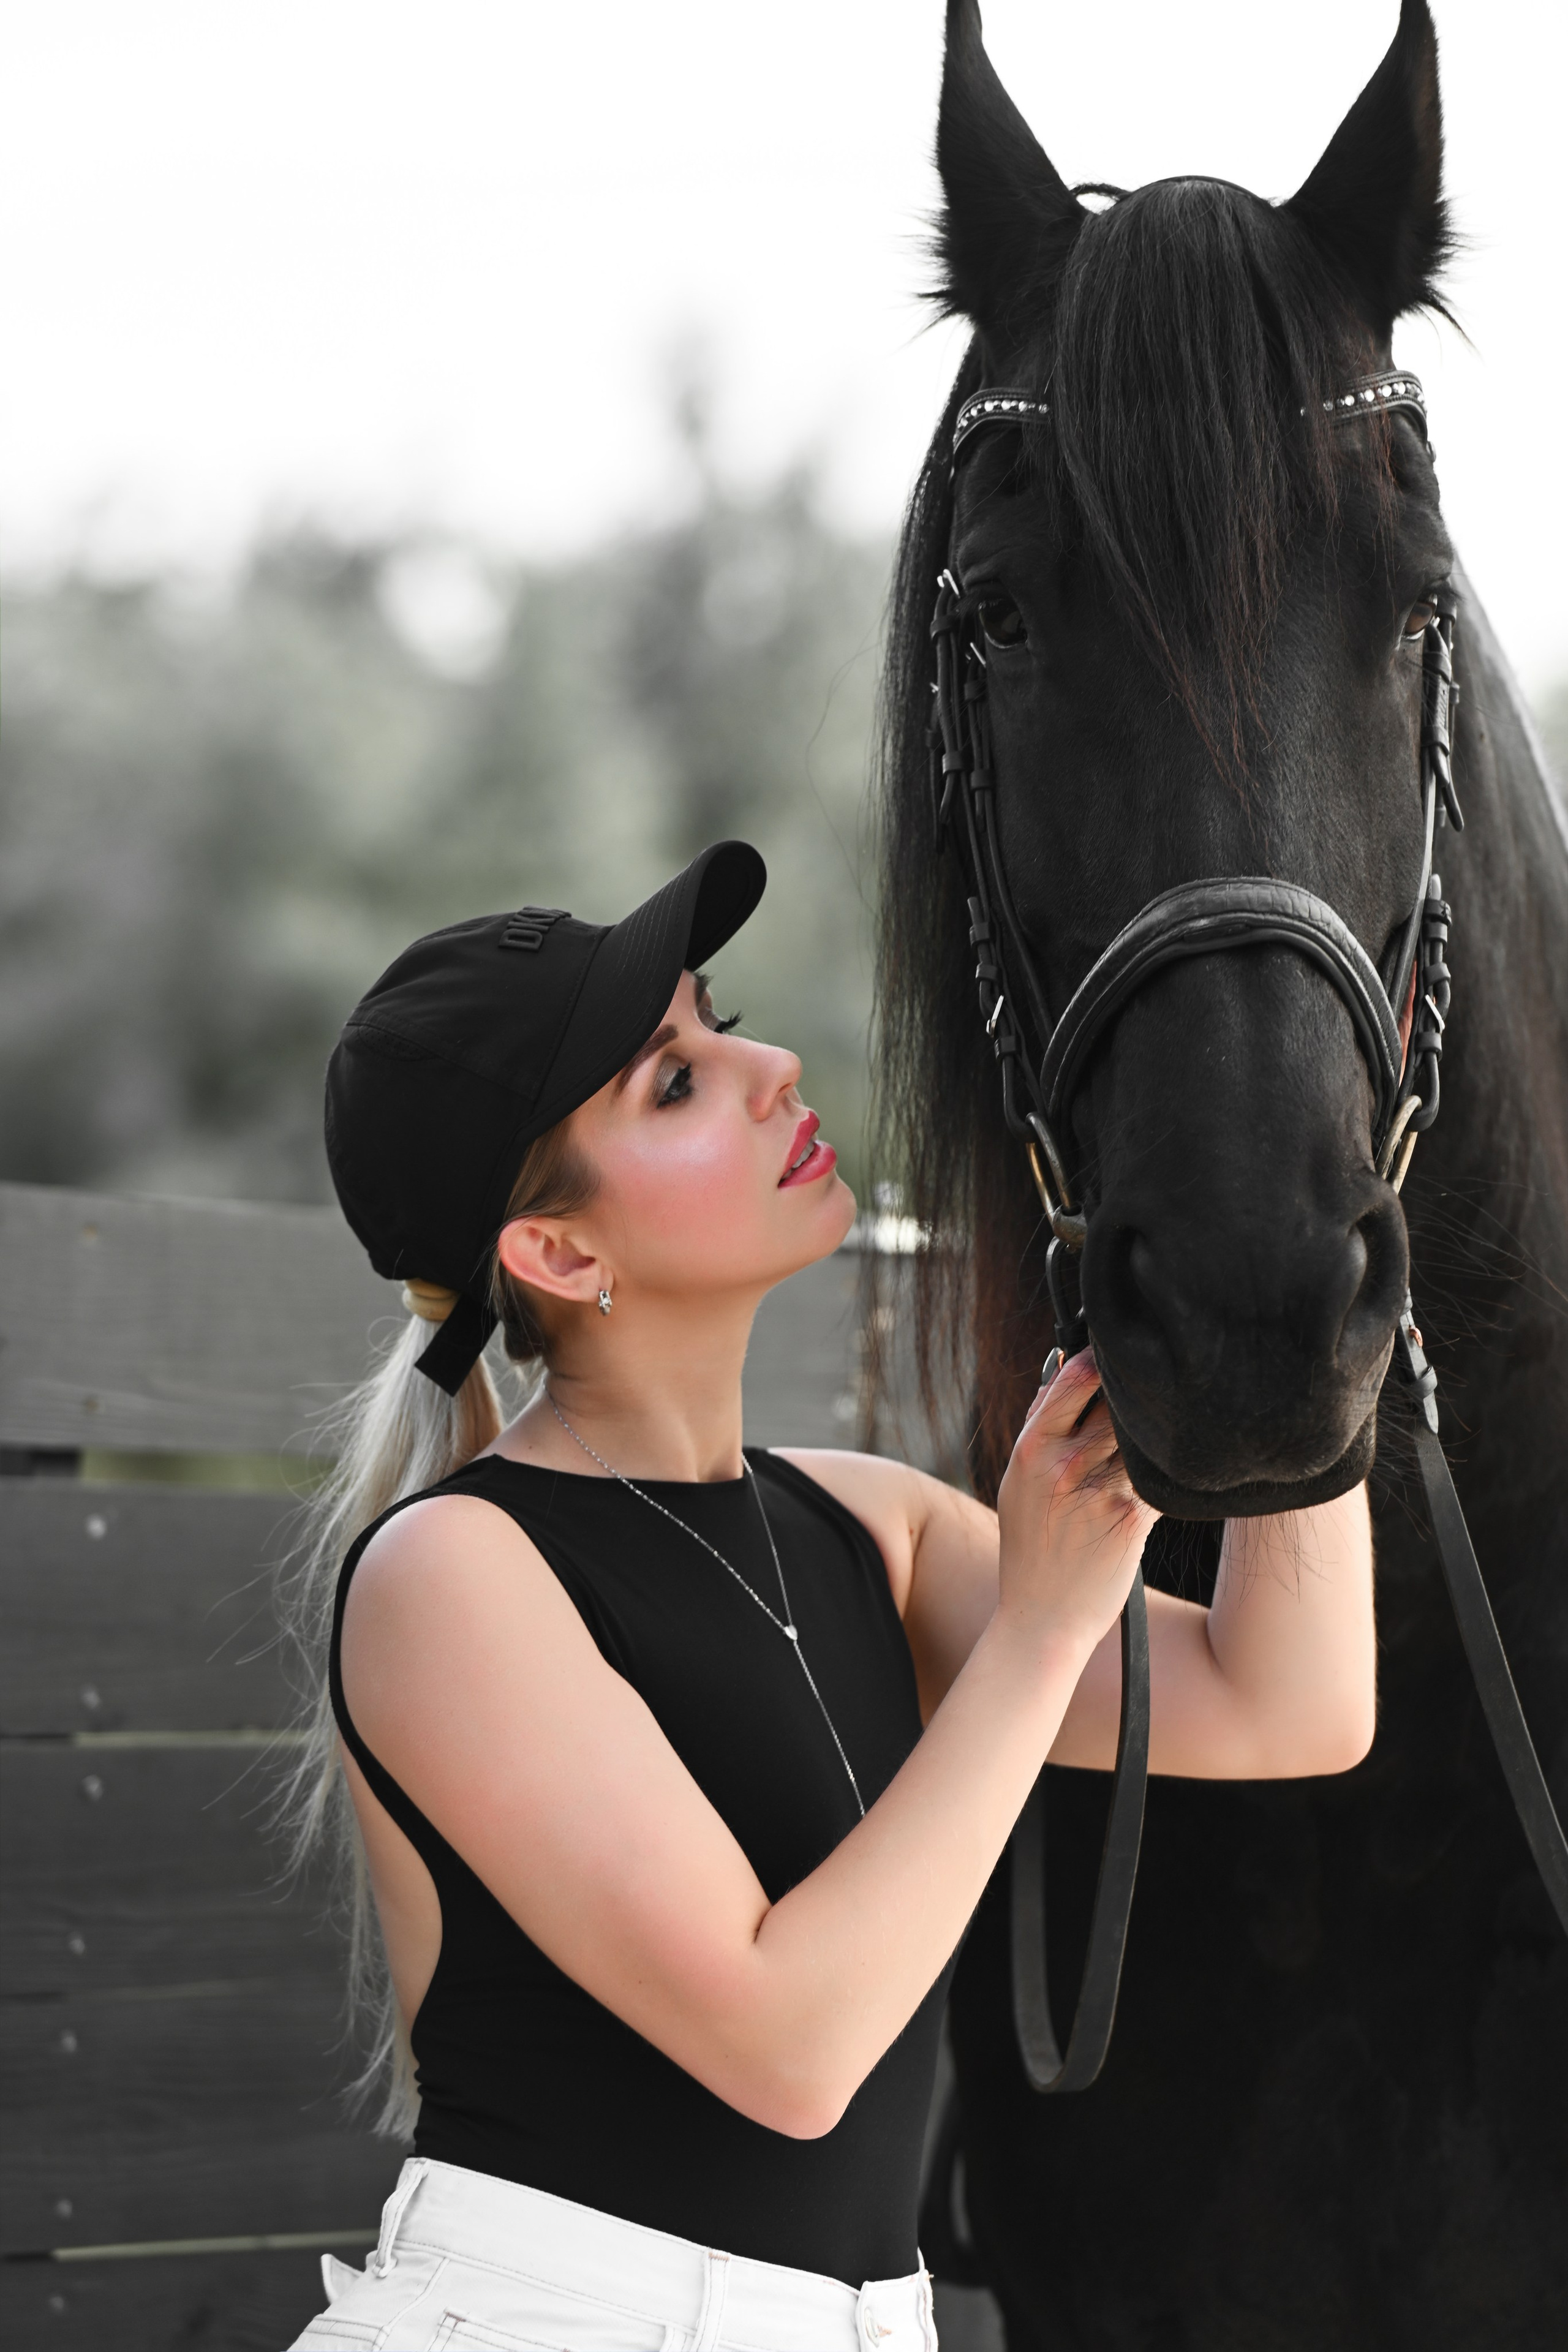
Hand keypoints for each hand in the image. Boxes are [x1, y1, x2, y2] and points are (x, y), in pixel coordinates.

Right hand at [994, 1348, 1156, 1661]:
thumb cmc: (1031, 1548)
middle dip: (1137, 1392)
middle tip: (1157, 1381)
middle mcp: (1065, 1465)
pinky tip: (1178, 1469)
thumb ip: (1040, 1428)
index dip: (1103, 1357)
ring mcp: (1100, 1492)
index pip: (1075, 1378)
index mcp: (1032, 1449)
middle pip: (1117, 1401)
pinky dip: (1171, 1471)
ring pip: (1144, 1438)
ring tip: (1172, 1422)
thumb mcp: (1019, 1483)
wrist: (1042, 1619)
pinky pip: (1161, 1479)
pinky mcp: (1132, 1519)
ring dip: (1158, 1432)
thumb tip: (1063, 1369)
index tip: (1121, 1350)